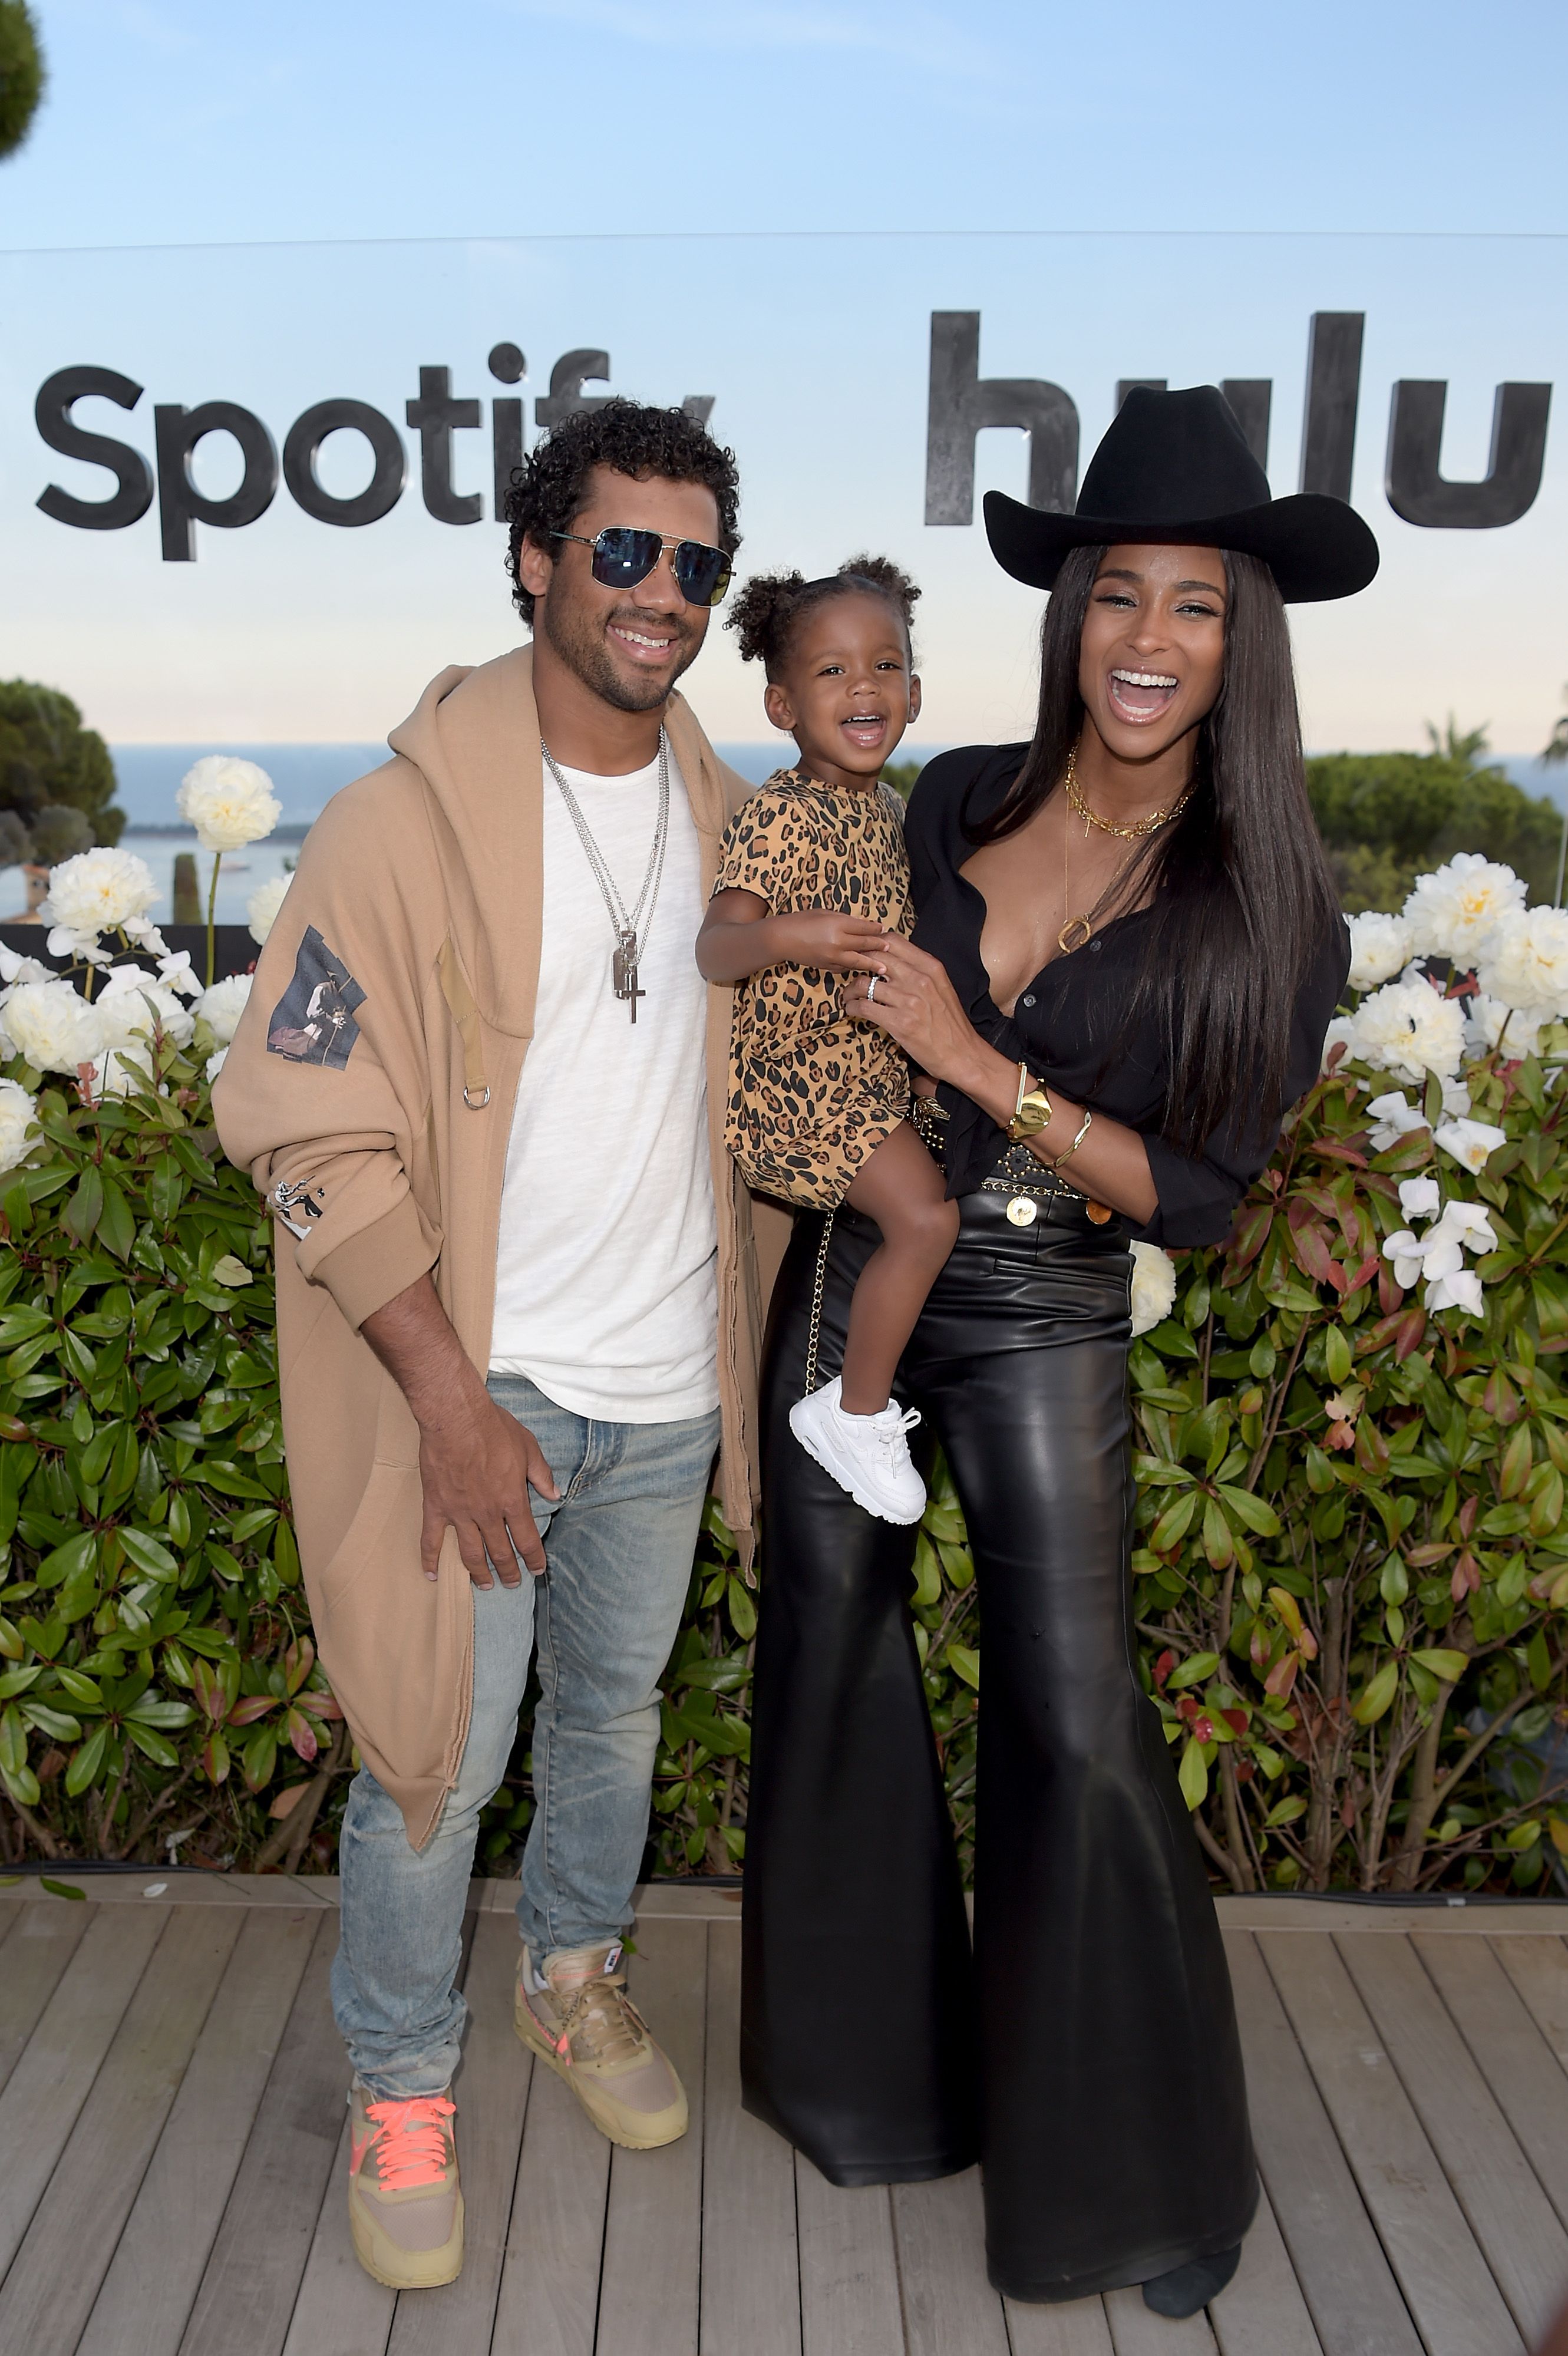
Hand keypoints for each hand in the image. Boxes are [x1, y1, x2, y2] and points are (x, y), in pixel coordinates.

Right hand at [416, 1393, 558, 1587]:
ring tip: (485, 1585)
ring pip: (470, 1554)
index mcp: (511, 1500)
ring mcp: (459, 1513)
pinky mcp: (436, 1506)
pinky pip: (430, 1539)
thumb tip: (555, 1495)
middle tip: (513, 1584)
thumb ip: (542, 1475)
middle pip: (500, 1553)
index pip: (527, 1539)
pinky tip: (431, 1575)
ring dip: (478, 1573)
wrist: (456, 1417)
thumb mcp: (528, 1447)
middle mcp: (486, 1513)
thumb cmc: (493, 1428)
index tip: (537, 1570)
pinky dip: (429, 1559)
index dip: (534, 1558)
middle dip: (509, 1572)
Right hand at [773, 911, 892, 972]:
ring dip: (871, 963)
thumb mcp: (824, 913)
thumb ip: (843, 920)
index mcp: (837, 924)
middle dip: (878, 945)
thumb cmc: (801, 920)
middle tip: (889, 947)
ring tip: (883, 968)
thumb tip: (861, 925)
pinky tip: (861, 968)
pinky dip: (853, 967)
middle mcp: (837, 942)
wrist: (781, 939)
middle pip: (864, 943)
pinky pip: (844, 968)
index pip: (863, 927)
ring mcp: (832, 957)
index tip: (882, 928)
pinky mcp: (827, 966)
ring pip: (857, 961)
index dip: (875, 928)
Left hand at [843, 934, 993, 1095]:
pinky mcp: (899, 1023)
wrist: (963, 1054)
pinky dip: (852, 1007)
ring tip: (849, 996)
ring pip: (863, 983)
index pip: (892, 941)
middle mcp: (919, 979)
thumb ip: (920, 971)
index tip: (863, 954)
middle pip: (873, 958)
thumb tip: (892, 960)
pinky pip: (863, 1007)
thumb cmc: (950, 1023)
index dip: (872, 944)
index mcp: (931, 967)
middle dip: (856, 964)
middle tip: (849, 973)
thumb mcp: (942, 987)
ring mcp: (909, 1001)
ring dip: (850, 990)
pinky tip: (853, 1010)